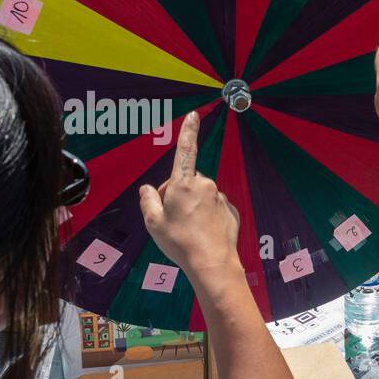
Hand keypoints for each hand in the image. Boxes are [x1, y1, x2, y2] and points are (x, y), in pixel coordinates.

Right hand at [139, 112, 240, 281]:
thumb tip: (147, 189)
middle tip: (169, 217)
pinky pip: (214, 208)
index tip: (194, 114)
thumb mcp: (153, 222)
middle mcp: (205, 185)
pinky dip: (206, 216)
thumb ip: (148, 201)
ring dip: (193, 206)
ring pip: (201, 196)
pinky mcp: (230, 212)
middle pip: (187, 182)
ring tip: (186, 230)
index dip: (188, 131)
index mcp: (184, 183)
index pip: (185, 150)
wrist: (212, 263)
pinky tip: (201, 234)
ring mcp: (220, 198)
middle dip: (178, 193)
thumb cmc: (179, 241)